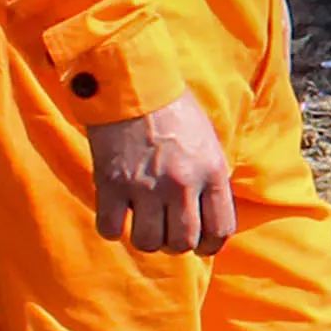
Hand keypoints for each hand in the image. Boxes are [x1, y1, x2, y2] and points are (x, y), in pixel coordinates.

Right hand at [89, 95, 240, 250]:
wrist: (133, 85)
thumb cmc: (175, 112)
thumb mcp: (209, 142)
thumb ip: (212, 180)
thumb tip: (210, 218)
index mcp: (211, 172)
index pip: (220, 230)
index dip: (211, 245)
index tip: (200, 244)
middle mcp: (181, 183)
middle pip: (183, 242)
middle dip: (177, 245)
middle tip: (168, 233)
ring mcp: (145, 186)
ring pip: (149, 242)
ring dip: (147, 239)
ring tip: (144, 224)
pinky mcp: (111, 183)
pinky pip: (111, 229)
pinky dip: (113, 228)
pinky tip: (117, 215)